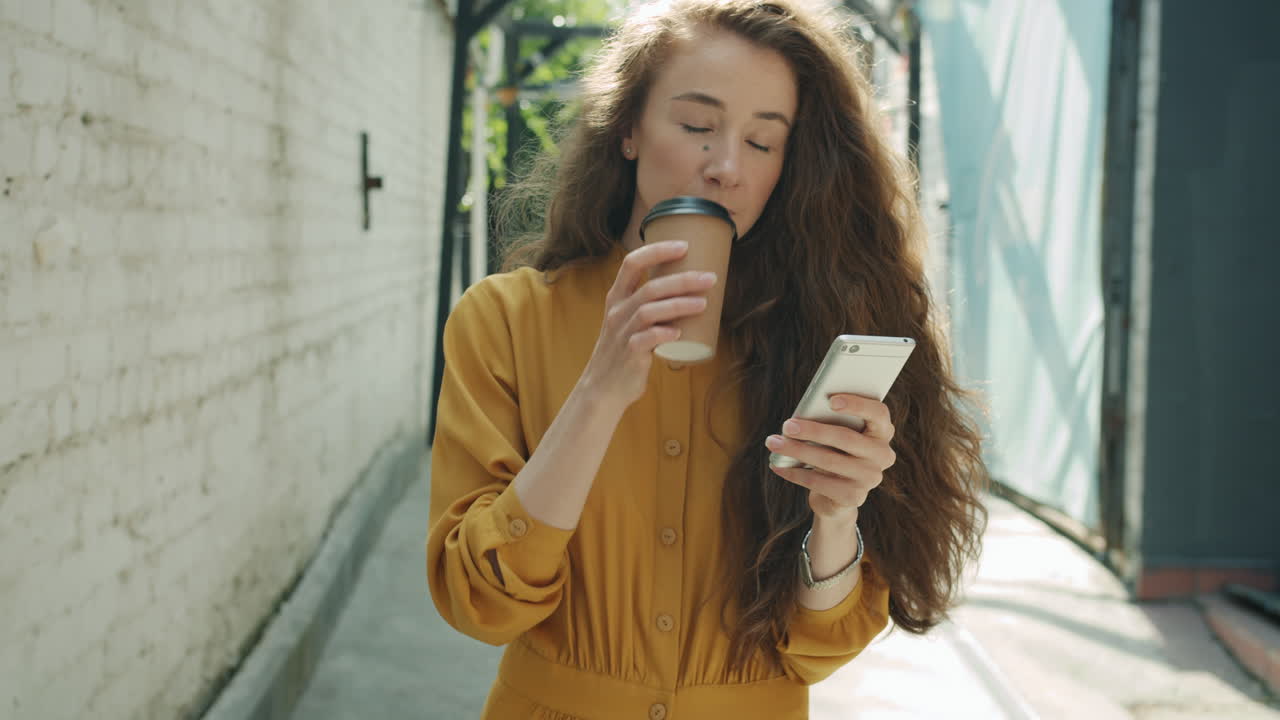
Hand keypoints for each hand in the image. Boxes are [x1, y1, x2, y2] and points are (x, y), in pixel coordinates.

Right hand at [580, 241, 717, 410]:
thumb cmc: (625, 350)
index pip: (632, 263)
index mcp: (617, 297)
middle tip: (710, 278)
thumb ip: (652, 305)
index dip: (657, 251)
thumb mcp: (629, 320)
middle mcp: (617, 311)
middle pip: (650, 287)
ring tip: (704, 303)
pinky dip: (662, 334)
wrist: (602, 388)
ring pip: (649, 311)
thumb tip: (691, 290)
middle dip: (682, 280)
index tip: (684, 245)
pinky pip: (645, 340)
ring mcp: (622, 333)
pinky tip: (678, 332)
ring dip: (679, 305)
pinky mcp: (628, 354)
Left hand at [765, 394, 896, 520]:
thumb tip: (800, 418)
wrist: (838, 497)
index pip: (878, 413)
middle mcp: (882, 455)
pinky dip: (795, 473)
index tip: (831, 400)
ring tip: (774, 443)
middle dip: (813, 431)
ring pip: (829, 460)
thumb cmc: (835, 452)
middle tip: (787, 426)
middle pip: (846, 438)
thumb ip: (831, 422)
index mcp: (882, 432)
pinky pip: (819, 482)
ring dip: (797, 450)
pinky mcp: (854, 497)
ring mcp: (871, 478)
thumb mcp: (837, 435)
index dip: (857, 404)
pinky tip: (778, 466)